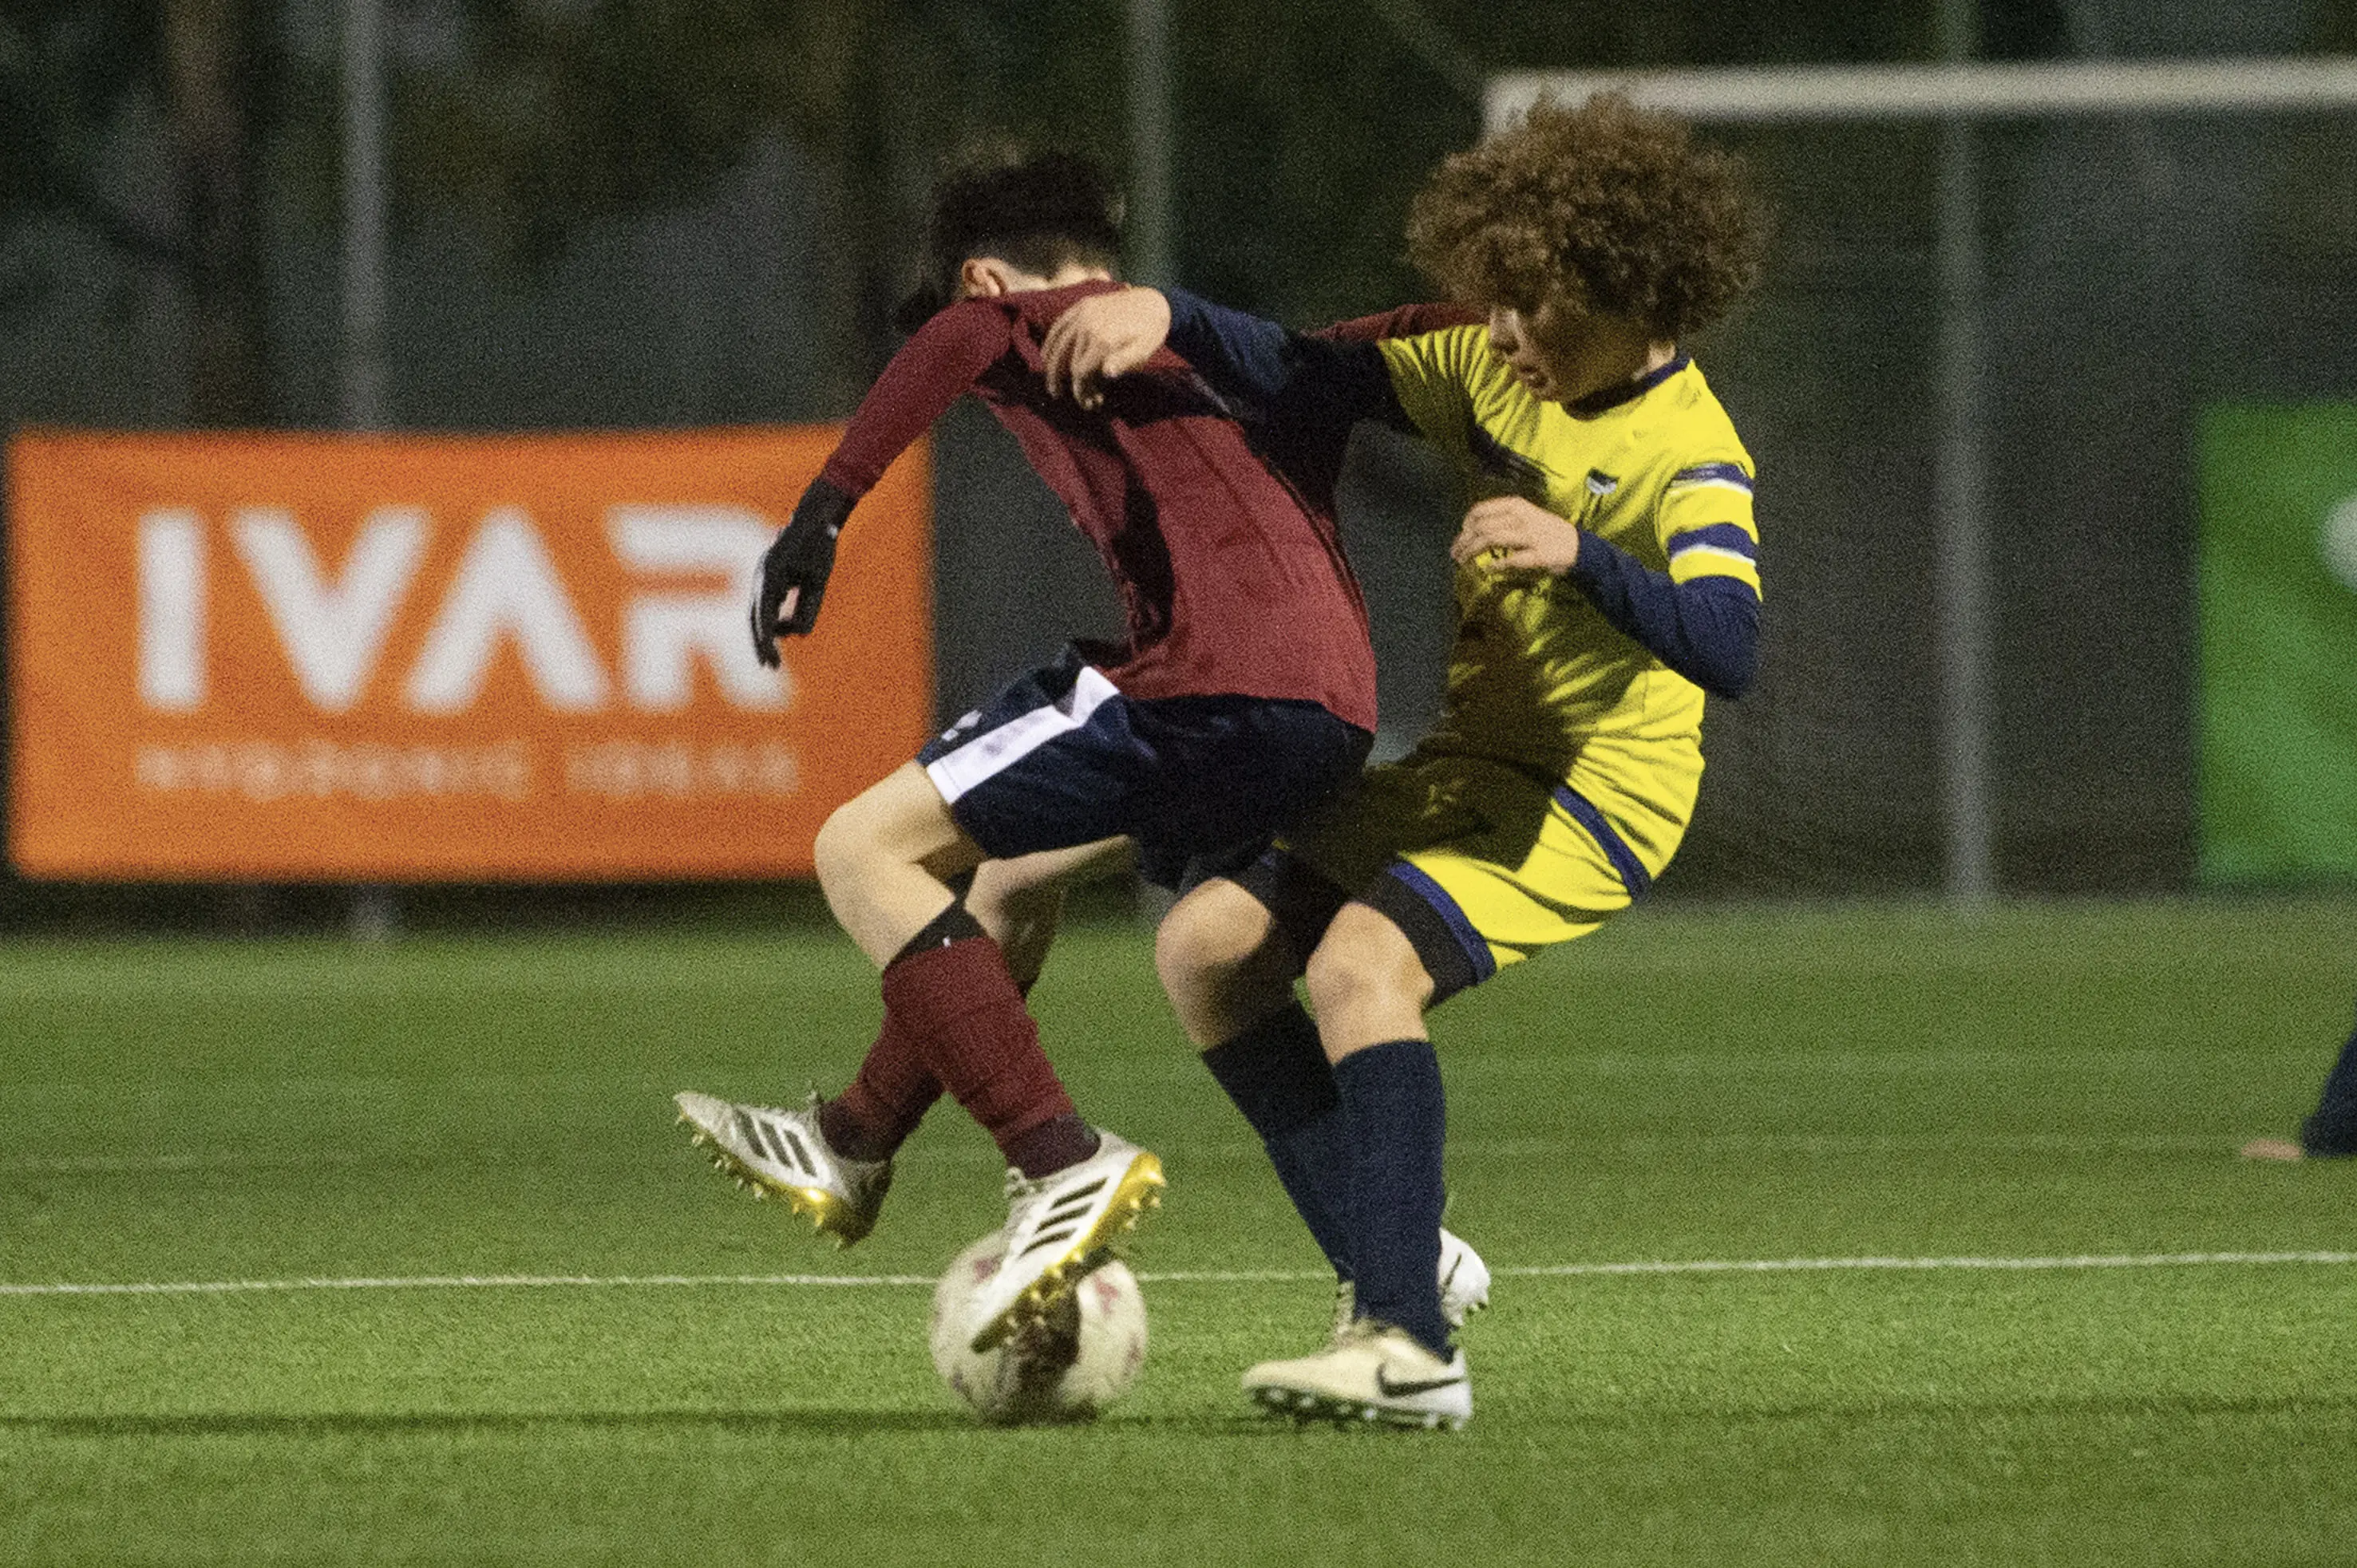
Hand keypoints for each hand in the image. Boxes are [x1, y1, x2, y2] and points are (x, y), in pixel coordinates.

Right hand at [748, 490, 847, 662]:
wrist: (815, 518)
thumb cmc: (820, 546)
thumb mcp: (820, 579)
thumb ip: (809, 606)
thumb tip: (800, 634)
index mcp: (771, 574)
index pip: (763, 615)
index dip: (766, 640)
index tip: (772, 660)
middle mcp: (761, 575)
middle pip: (754, 617)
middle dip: (761, 643)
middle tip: (771, 667)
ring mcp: (762, 575)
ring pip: (757, 612)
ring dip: (765, 634)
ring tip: (775, 657)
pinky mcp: (769, 576)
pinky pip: (764, 604)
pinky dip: (769, 621)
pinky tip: (781, 632)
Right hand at [1041, 287, 1172, 409]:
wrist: (1153, 301)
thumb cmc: (1150, 332)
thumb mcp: (1143, 350)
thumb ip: (1124, 362)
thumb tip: (1106, 373)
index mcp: (1103, 338)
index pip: (1081, 372)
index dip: (1081, 391)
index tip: (1089, 404)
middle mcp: (1088, 324)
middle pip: (1069, 362)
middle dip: (1071, 384)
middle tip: (1071, 399)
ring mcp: (1082, 313)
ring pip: (1058, 344)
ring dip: (1051, 367)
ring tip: (1052, 386)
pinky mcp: (1081, 306)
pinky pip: (1059, 326)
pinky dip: (1050, 342)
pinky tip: (1047, 357)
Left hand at [1450, 497, 1582, 574]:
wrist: (1577, 545)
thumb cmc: (1546, 531)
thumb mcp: (1524, 516)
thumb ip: (1501, 520)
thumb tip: (1472, 530)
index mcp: (1516, 505)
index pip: (1481, 510)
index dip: (1465, 524)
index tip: (1460, 536)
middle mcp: (1521, 517)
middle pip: (1482, 526)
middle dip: (1464, 541)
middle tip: (1455, 553)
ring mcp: (1531, 535)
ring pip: (1491, 539)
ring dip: (1472, 551)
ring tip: (1463, 561)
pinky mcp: (1539, 554)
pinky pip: (1512, 559)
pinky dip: (1497, 564)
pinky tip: (1488, 569)